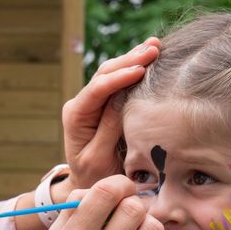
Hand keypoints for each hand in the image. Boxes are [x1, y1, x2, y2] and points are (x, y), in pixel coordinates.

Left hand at [62, 38, 159, 187]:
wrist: (88, 184)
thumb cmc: (93, 176)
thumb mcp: (99, 158)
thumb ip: (108, 129)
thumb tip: (121, 99)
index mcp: (75, 116)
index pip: (96, 90)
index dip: (118, 78)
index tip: (139, 70)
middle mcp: (81, 103)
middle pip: (104, 74)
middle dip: (129, 60)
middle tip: (154, 48)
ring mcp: (92, 100)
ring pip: (111, 72)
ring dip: (133, 58)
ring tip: (155, 45)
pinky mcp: (104, 102)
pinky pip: (118, 80)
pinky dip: (134, 66)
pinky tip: (149, 54)